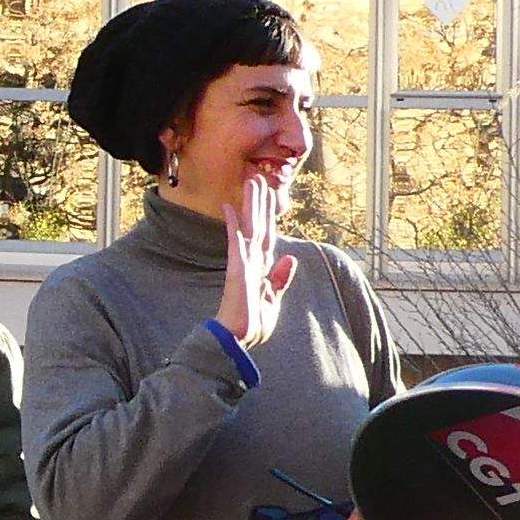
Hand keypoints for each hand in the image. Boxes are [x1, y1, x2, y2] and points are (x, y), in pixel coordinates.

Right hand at [222, 168, 296, 352]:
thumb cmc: (252, 325)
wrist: (237, 340)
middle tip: (258, 178)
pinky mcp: (237, 269)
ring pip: (250, 227)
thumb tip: (290, 258)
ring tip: (251, 182)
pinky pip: (236, 242)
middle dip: (260, 202)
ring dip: (251, 204)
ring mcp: (244, 263)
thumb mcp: (273, 301)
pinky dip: (234, 225)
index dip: (269, 216)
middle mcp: (253, 261)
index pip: (268, 236)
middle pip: (259, 225)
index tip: (269, 197)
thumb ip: (280, 279)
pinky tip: (229, 208)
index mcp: (263, 269)